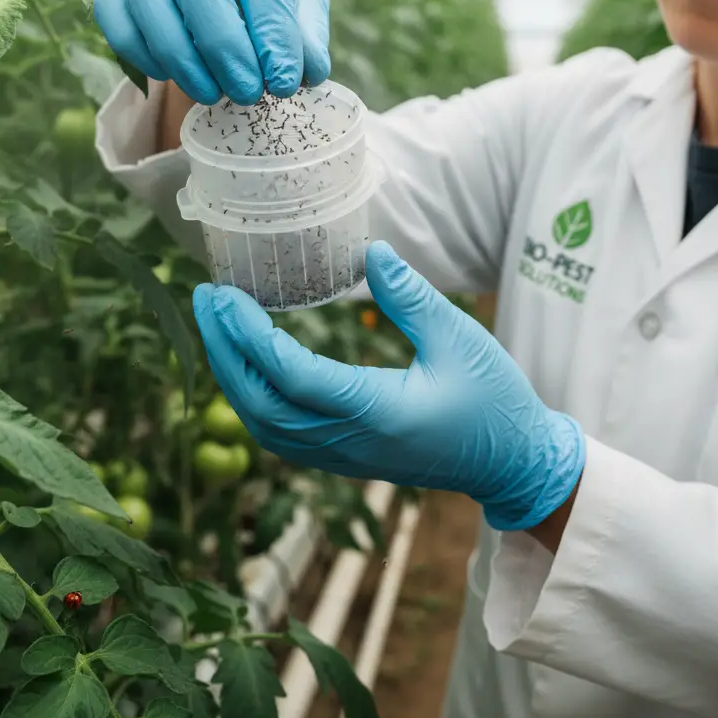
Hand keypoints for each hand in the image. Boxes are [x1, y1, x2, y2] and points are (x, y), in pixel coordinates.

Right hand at [93, 0, 329, 104]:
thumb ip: (306, 32)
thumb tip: (308, 71)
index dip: (272, 34)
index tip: (283, 84)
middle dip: (222, 45)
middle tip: (245, 93)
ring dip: (179, 55)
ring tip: (211, 94)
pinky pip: (111, 8)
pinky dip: (137, 50)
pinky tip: (169, 76)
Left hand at [192, 242, 585, 530]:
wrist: (512, 465)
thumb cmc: (494, 401)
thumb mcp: (460, 338)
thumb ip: (412, 296)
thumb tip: (371, 251)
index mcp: (376, 412)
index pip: (291, 375)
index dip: (250, 335)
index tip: (224, 296)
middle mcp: (349, 441)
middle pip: (261, 403)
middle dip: (224, 351)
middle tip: (205, 299)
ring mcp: (342, 456)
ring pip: (264, 423)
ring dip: (233, 374)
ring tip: (217, 326)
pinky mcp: (343, 457)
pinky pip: (280, 434)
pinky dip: (252, 398)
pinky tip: (246, 365)